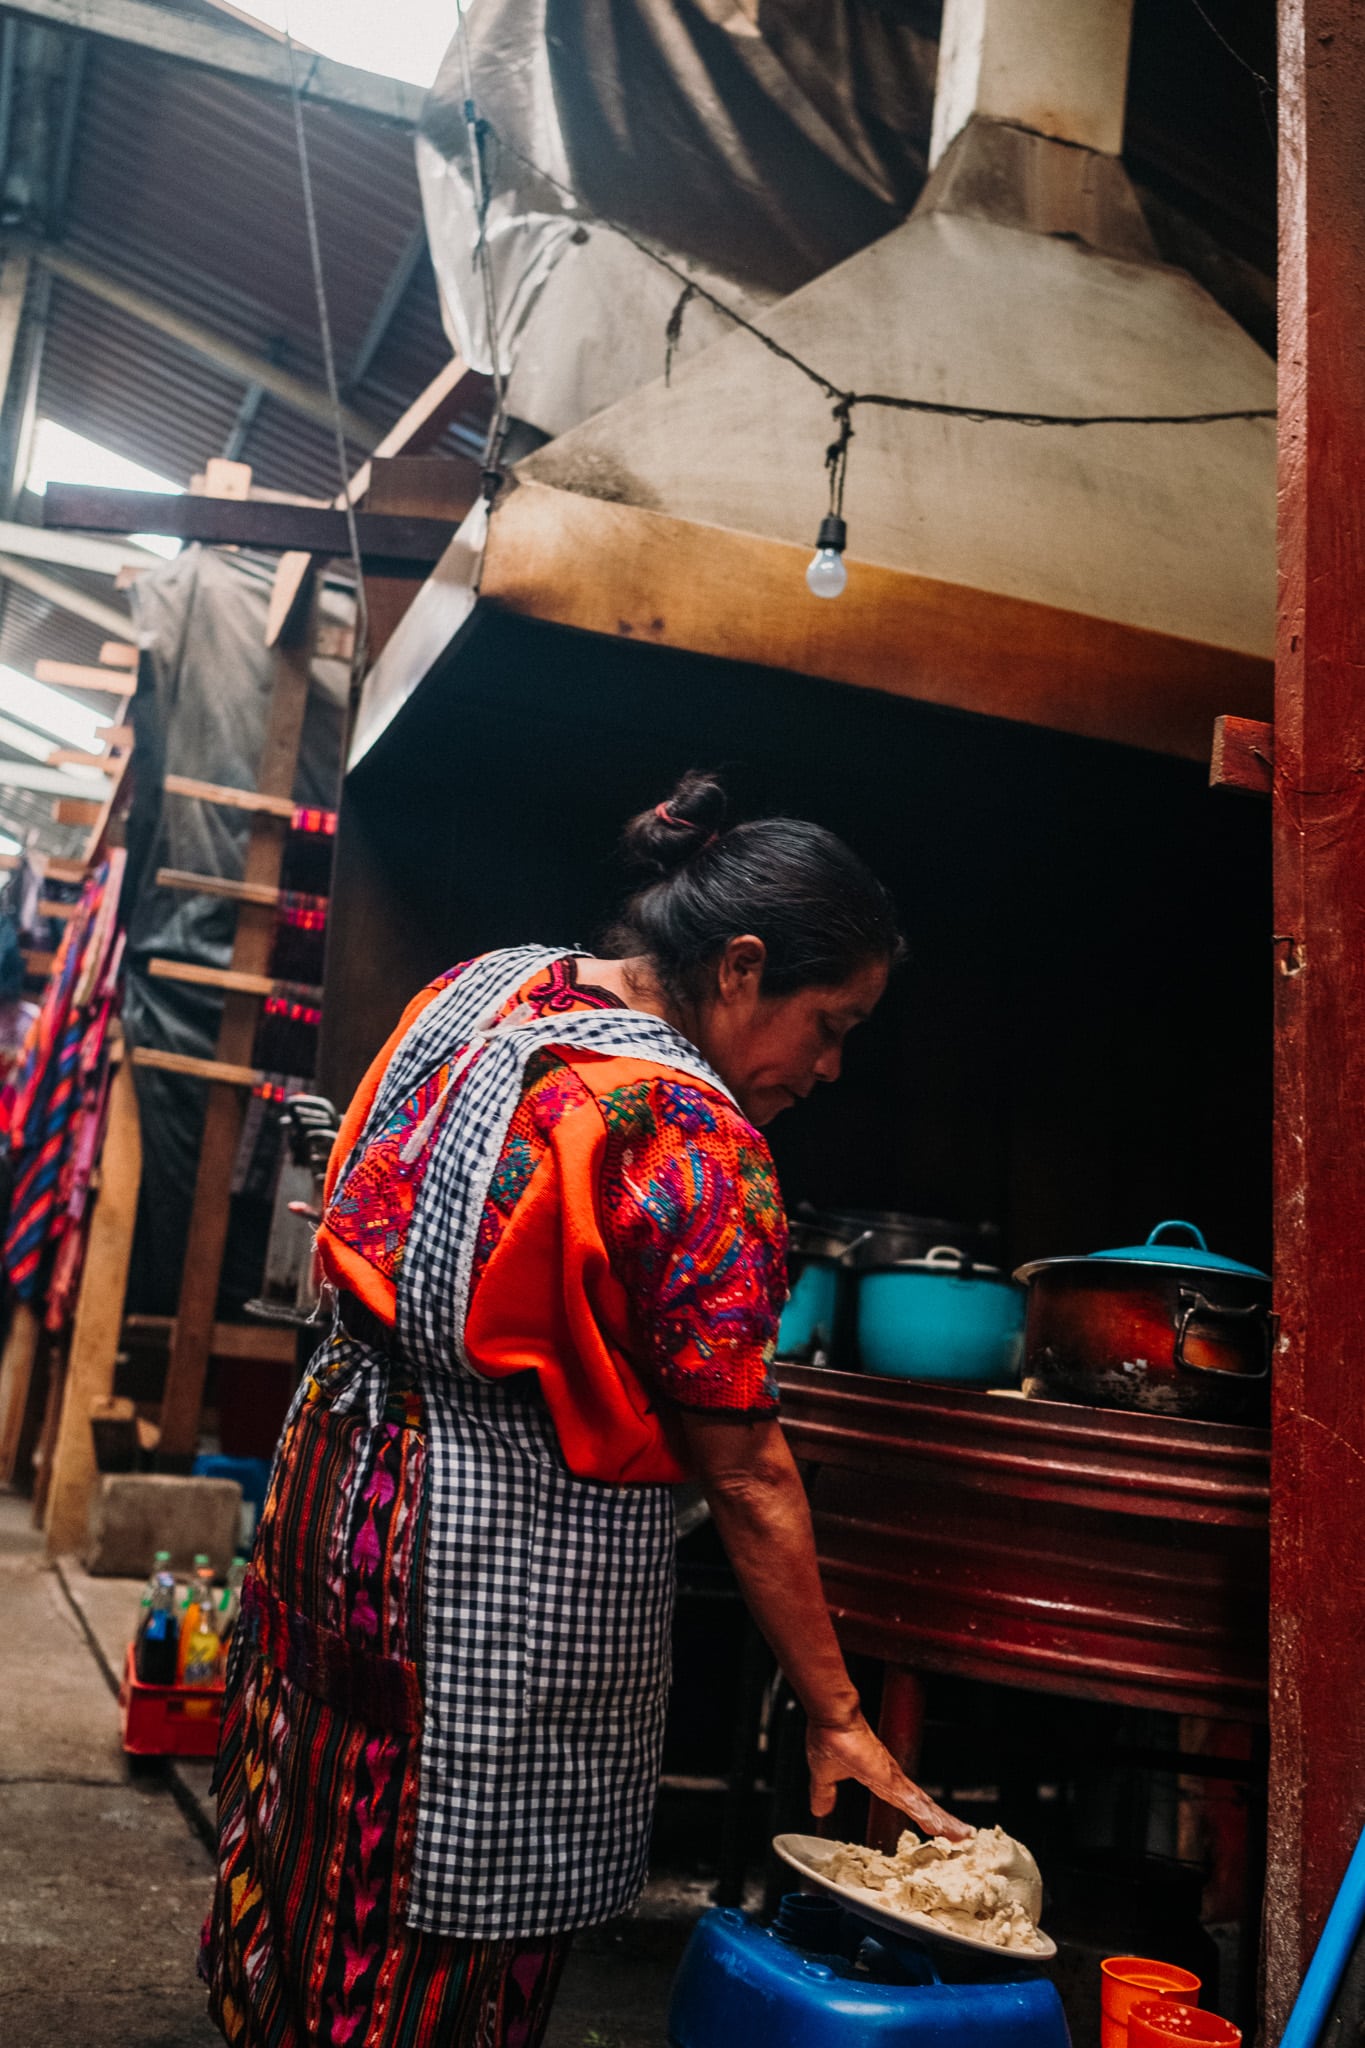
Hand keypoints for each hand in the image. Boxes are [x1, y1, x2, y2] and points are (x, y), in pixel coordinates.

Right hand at [806, 1713, 971, 1842]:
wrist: (831, 1718)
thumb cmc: (829, 1737)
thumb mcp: (825, 1775)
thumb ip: (825, 1793)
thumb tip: (819, 1808)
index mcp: (880, 1778)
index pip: (908, 1801)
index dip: (922, 1813)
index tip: (937, 1827)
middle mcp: (893, 1779)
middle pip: (923, 1804)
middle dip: (942, 1821)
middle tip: (962, 1835)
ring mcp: (894, 1778)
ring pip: (924, 1805)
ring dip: (943, 1822)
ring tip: (961, 1835)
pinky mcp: (891, 1779)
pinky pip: (914, 1803)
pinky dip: (929, 1816)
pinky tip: (941, 1828)